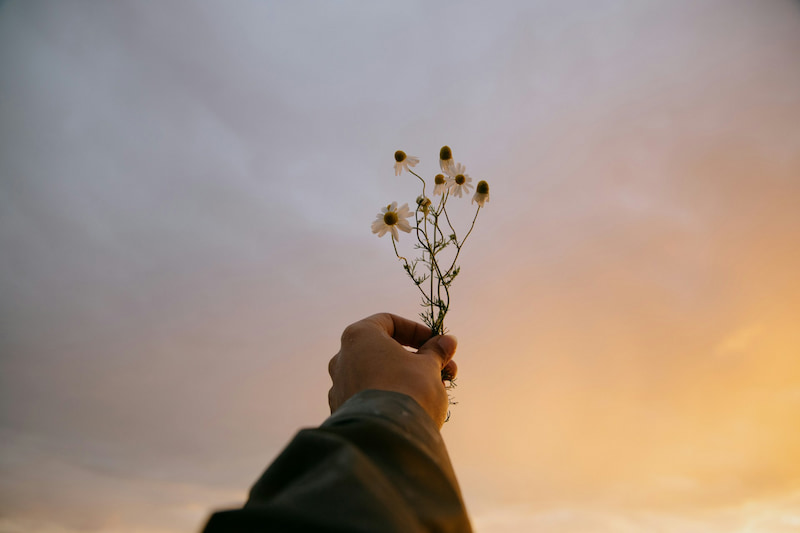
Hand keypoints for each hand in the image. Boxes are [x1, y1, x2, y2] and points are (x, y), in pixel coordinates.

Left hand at [328, 313, 458, 427]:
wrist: (386, 439)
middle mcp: (342, 359)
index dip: (416, 331)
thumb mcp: (429, 367)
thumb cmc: (408, 390)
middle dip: (416, 357)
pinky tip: (412, 408)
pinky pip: (369, 397)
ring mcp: (339, 387)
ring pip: (377, 375)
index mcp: (359, 337)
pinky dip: (390, 396)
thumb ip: (436, 351)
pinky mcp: (342, 413)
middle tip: (444, 368)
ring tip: (435, 390)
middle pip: (383, 350)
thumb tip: (447, 341)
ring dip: (405, 377)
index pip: (389, 322)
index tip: (437, 343)